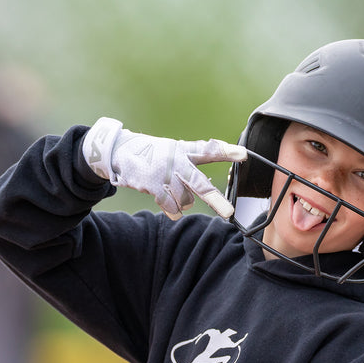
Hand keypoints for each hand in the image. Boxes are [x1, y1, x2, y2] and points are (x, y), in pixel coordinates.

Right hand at [82, 116, 246, 219]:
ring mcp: (165, 176)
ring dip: (182, 201)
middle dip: (215, 200)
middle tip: (229, 213)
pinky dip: (173, 210)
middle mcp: (177, 162)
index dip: (227, 152)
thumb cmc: (153, 153)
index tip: (244, 154)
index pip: (209, 150)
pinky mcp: (153, 187)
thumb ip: (190, 162)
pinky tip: (168, 202)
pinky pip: (172, 208)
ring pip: (186, 201)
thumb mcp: (172, 150)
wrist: (119, 151)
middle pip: (200, 184)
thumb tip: (208, 187)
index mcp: (184, 150)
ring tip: (172, 189)